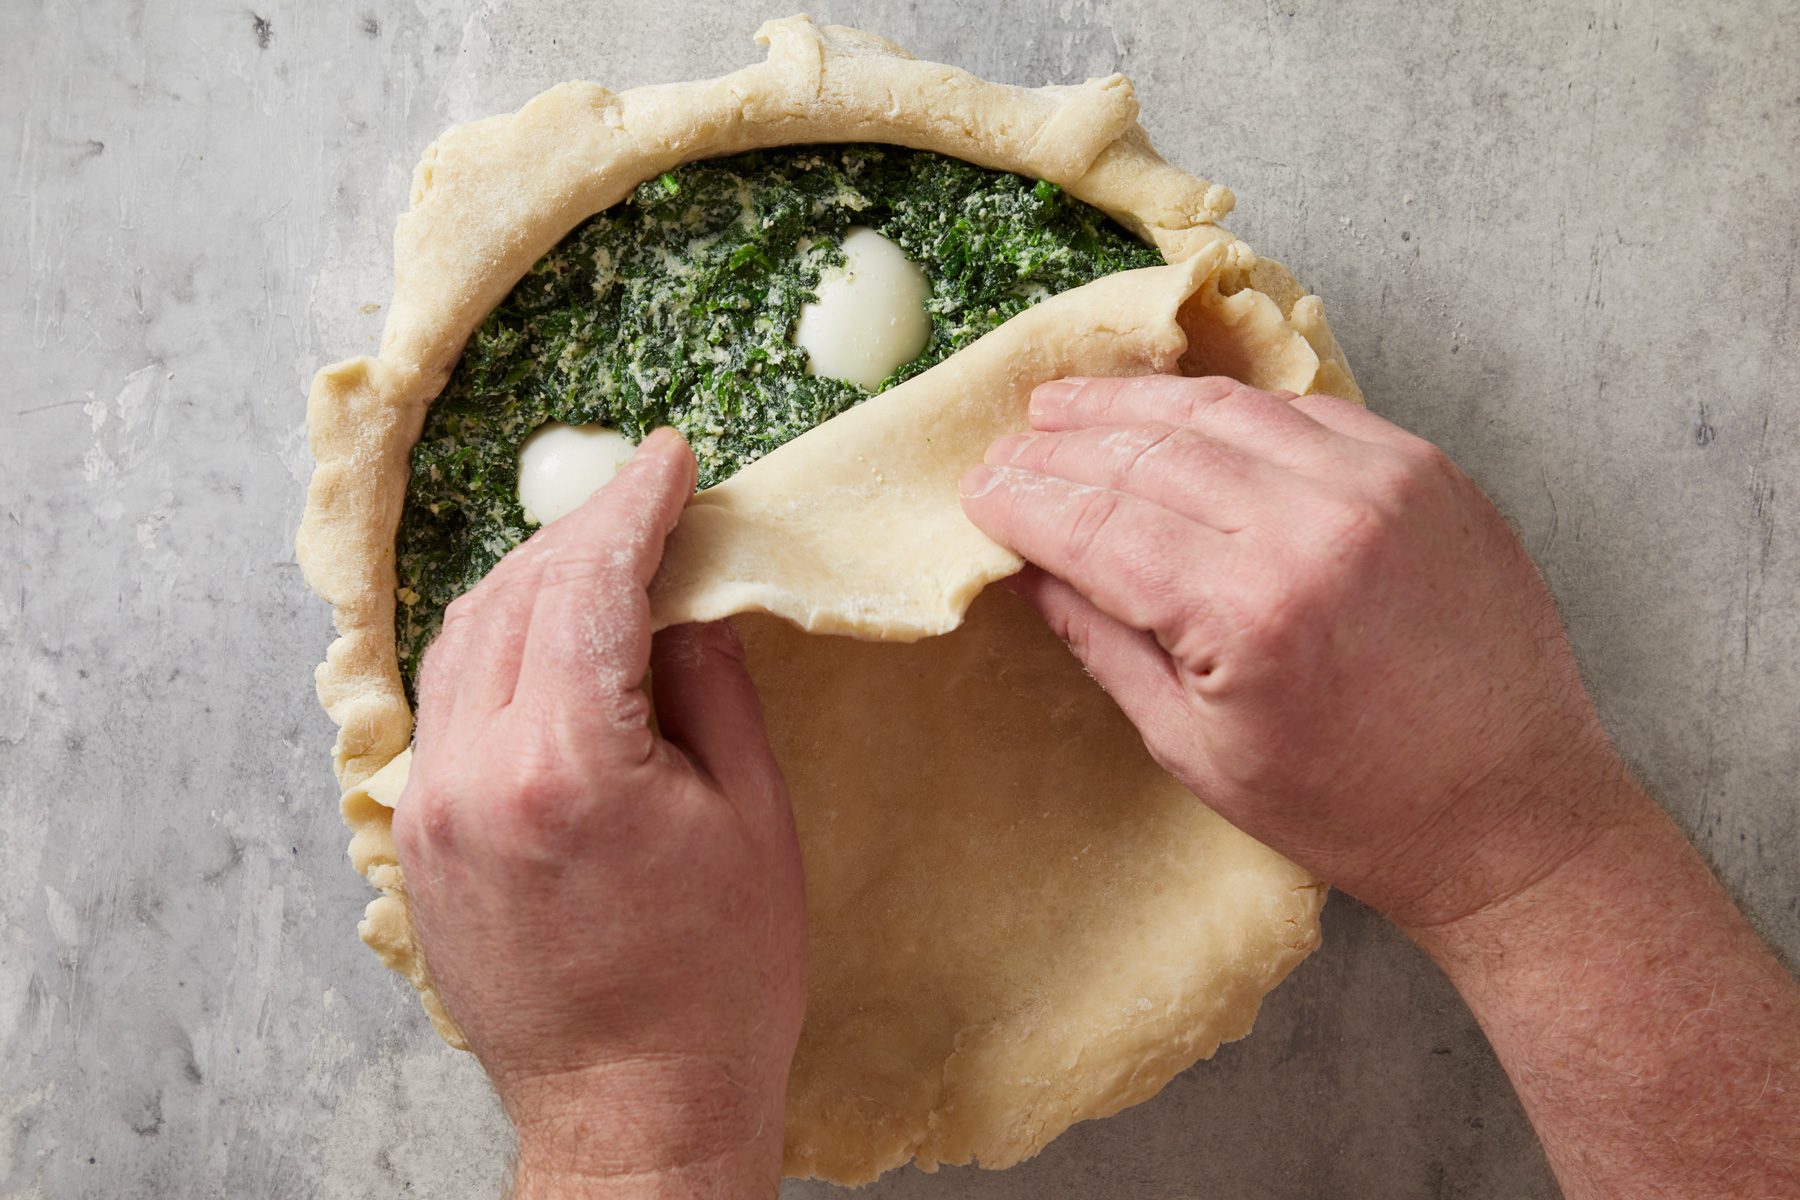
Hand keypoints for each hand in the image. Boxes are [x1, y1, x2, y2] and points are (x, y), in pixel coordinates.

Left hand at [392, 429, 805, 1197]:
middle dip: (582, 531)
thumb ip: (707, 685)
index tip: (670, 459)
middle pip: (512, 595)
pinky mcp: (414, 840)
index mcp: (566, 769)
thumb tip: (683, 593)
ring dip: (532, 580)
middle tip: (647, 497)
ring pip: (462, 638)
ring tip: (602, 553)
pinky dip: (495, 643)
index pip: (588, 584)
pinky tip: (544, 632)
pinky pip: (444, 700)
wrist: (630, 1110)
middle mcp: (473, 777)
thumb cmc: (714, 986)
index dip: (634, 506)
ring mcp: (427, 810)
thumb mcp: (750, 819)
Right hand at [959, 375, 1633, 930]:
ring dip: (1130, 404)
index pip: (1095, 524)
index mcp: (1247, 615)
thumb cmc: (1350, 810)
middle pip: (1145, 454)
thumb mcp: (1196, 749)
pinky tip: (1177, 409)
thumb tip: (1028, 569)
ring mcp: (1379, 485)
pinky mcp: (1423, 468)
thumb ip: (1105, 642)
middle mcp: (1314, 528)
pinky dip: (1225, 406)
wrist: (1512, 815)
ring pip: (1219, 410)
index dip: (1022, 501)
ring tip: (1066, 405)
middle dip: (1059, 445)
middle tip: (1008, 445)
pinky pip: (1299, 409)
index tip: (976, 491)